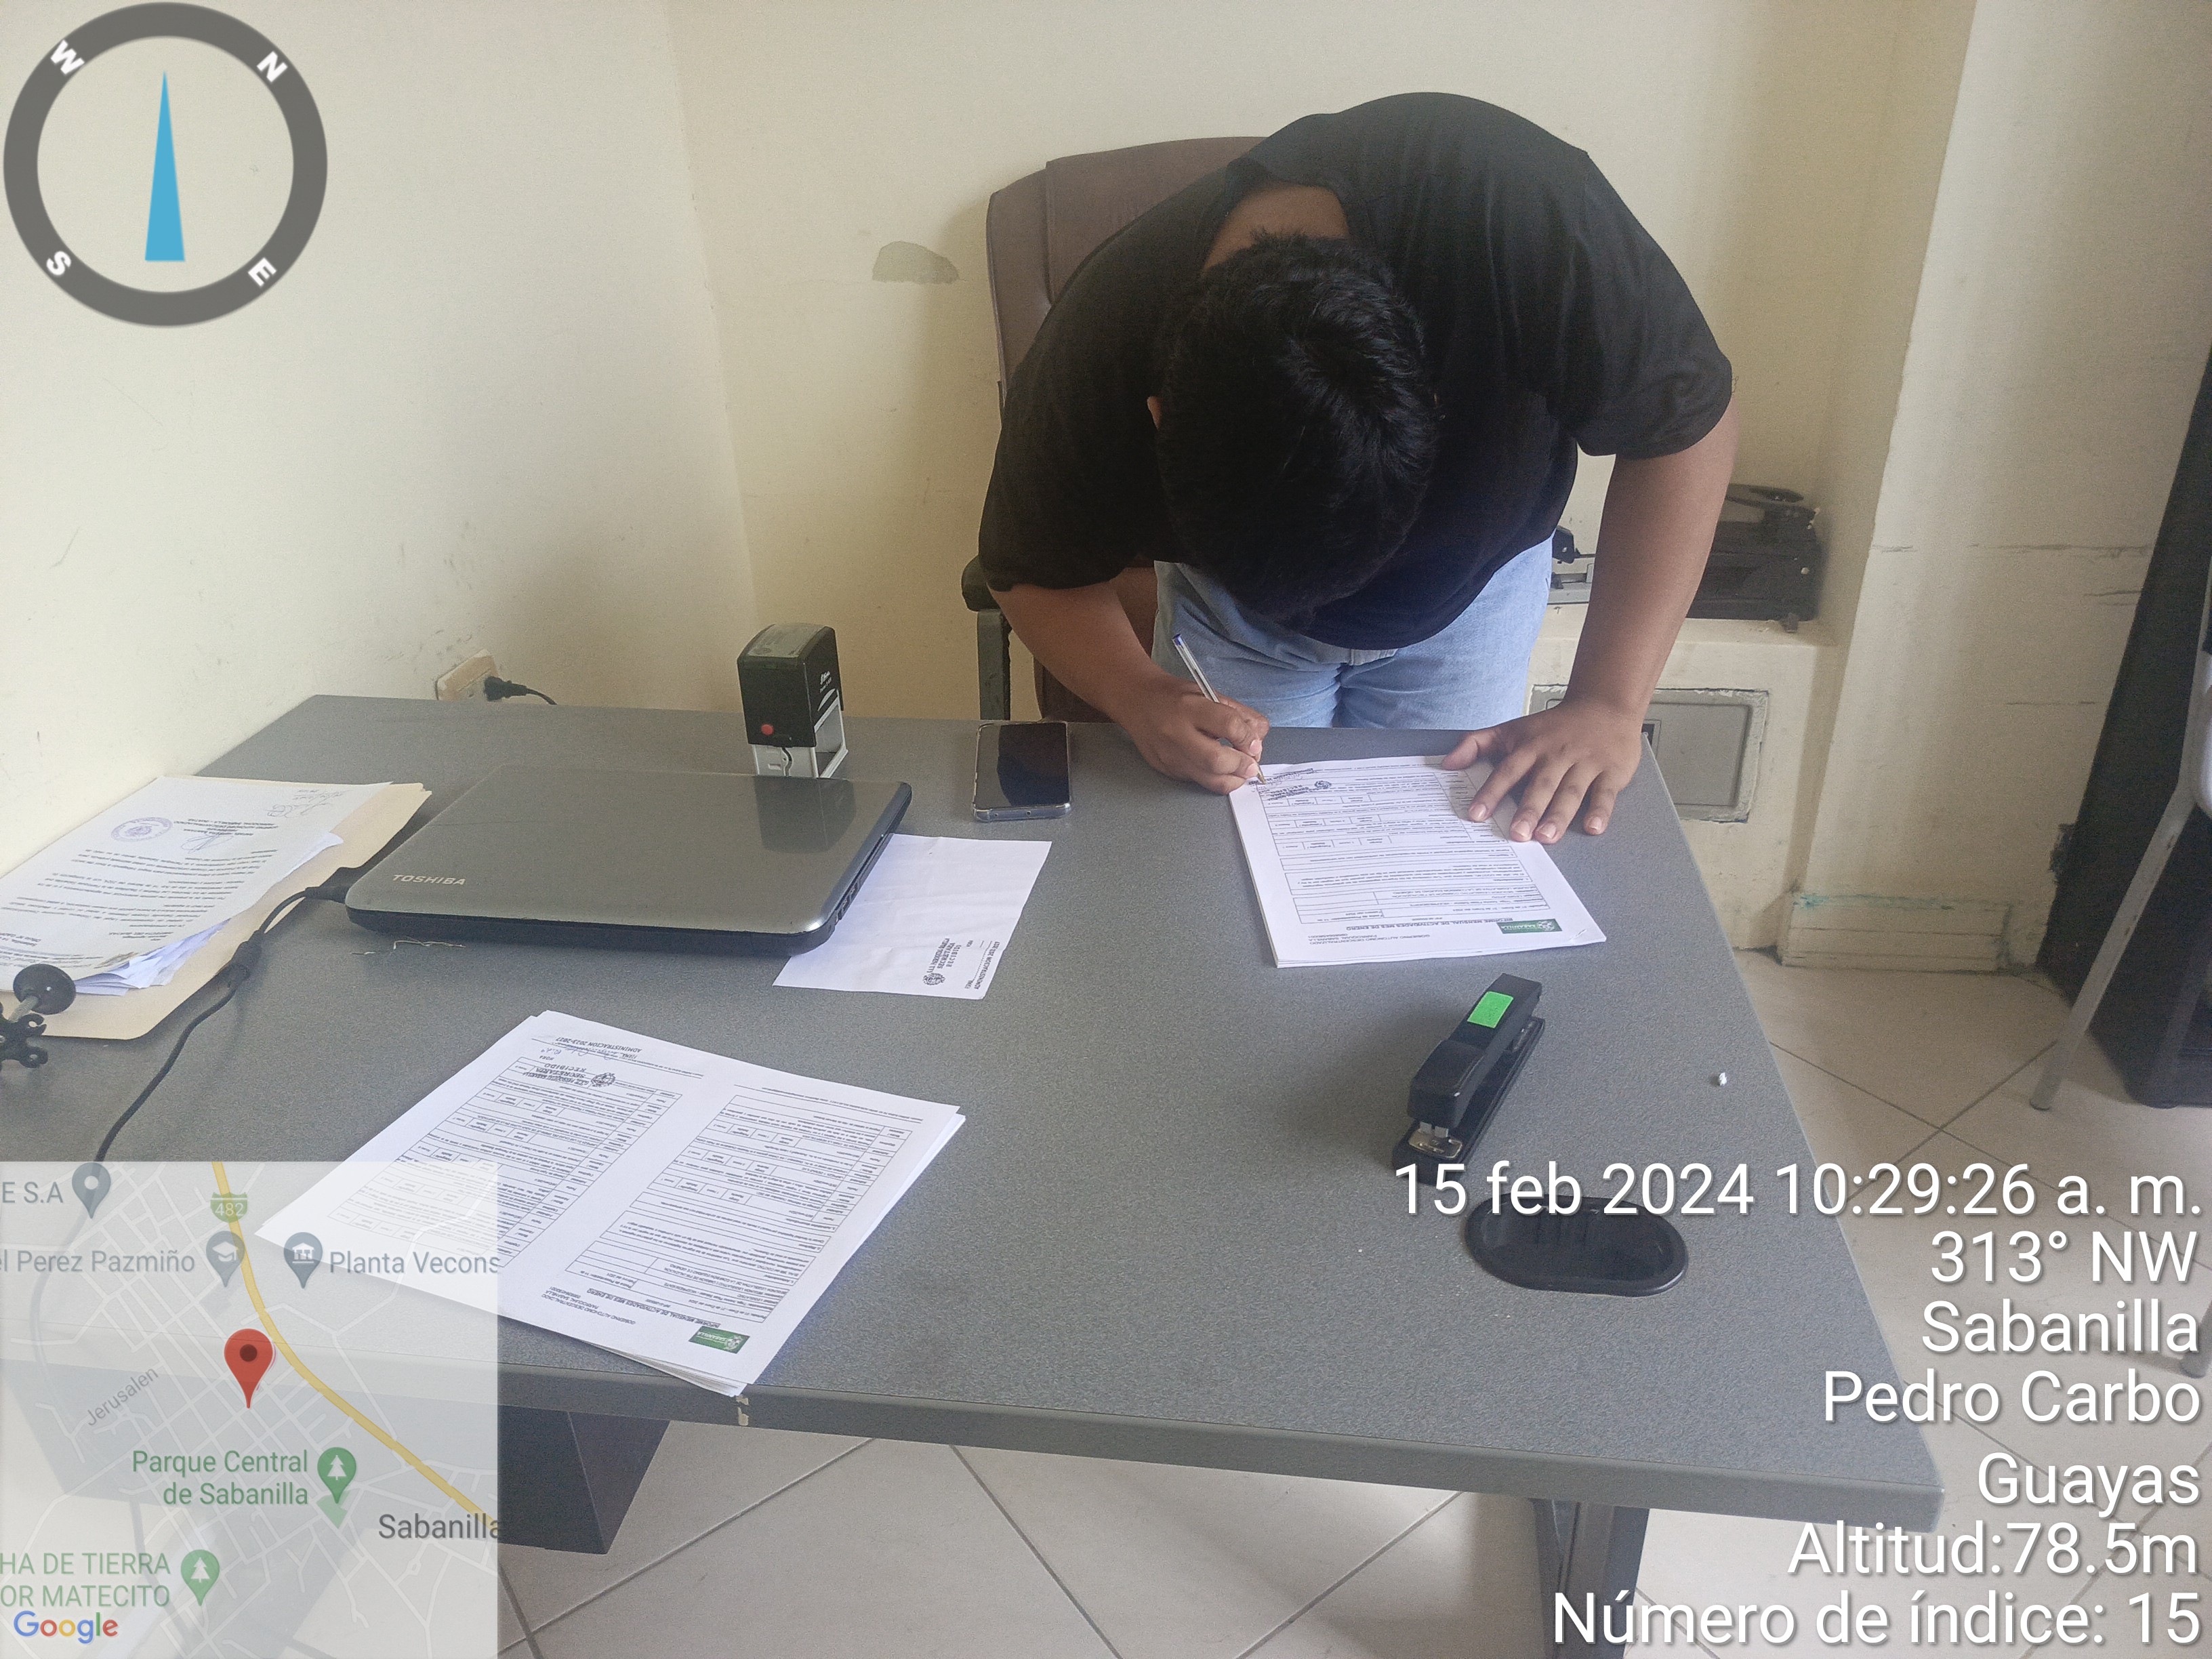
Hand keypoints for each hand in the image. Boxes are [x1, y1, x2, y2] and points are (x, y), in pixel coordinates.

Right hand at [1110, 673, 1268, 793]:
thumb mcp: (1208, 693)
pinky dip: (1214, 778)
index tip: (1254, 743)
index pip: (1228, 725)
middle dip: (1241, 766)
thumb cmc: (1176, 695)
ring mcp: (1169, 755)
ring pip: (1208, 780)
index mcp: (1189, 706)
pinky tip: (1220, 770)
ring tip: (1241, 772)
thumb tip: (1258, 739)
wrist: (1136, 700)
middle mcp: (1176, 733)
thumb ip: (1237, 714)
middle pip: (1216, 760)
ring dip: (1232, 780)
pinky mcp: (1166, 769)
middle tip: (1252, 765)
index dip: (1247, 738)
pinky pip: (1197, 780)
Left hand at [1442, 698, 1643, 841]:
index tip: (1476, 813)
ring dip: (1559, 815)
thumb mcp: (1513, 728)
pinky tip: (1592, 828)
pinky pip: (1605, 793)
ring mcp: (1586, 763)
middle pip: (1541, 785)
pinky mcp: (1611, 771)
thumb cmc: (1554, 725)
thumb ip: (1477, 743)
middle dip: (1528, 809)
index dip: (1491, 792)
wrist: (1604, 704)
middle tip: (1516, 834)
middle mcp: (1557, 755)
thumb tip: (1446, 764)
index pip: (1508, 771)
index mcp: (1531, 746)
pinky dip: (1600, 810)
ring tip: (1546, 836)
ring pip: (1571, 791)